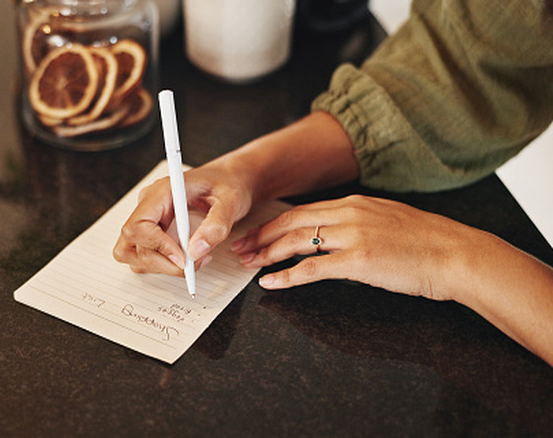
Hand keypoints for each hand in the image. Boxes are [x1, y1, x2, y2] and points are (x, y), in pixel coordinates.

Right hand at [113, 162, 253, 275]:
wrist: (228, 180)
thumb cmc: (226, 183)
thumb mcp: (230, 200)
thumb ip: (215, 224)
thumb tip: (197, 250)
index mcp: (161, 192)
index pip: (138, 224)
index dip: (157, 245)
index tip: (183, 257)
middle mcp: (149, 206)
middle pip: (132, 244)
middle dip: (162, 262)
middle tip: (193, 264)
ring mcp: (148, 220)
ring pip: (135, 255)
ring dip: (162, 266)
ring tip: (193, 261)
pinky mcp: (153, 233)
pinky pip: (146, 257)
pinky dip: (165, 265)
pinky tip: (188, 258)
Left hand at [232, 195, 477, 300]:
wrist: (457, 254)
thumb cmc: (428, 243)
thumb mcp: (387, 221)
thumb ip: (358, 223)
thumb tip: (334, 235)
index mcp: (355, 203)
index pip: (303, 210)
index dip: (275, 223)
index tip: (257, 233)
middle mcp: (350, 213)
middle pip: (291, 222)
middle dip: (261, 236)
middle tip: (241, 248)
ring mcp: (353, 235)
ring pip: (296, 241)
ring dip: (267, 254)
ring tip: (248, 265)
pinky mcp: (358, 260)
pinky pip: (311, 269)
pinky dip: (287, 276)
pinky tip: (270, 283)